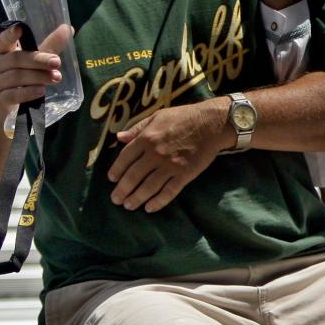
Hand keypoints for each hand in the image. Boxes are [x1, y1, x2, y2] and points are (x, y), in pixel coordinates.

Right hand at [0, 23, 71, 122]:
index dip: (10, 34)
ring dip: (38, 76)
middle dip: (38, 60)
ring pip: (16, 77)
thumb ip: (49, 46)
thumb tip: (68, 28)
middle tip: (56, 62)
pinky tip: (41, 91)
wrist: (4, 105)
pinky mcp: (0, 99)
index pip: (4, 40)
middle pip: (16, 59)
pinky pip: (13, 95)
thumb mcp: (33, 60)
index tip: (19, 28)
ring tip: (56, 78)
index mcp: (3, 51)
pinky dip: (28, 92)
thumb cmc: (20, 76)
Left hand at [107, 101, 231, 212]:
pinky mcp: (185, 174)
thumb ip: (138, 128)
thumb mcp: (157, 116)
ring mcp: (170, 166)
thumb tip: (119, 137)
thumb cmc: (184, 117)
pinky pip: (168, 192)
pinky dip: (158, 202)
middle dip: (122, 191)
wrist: (212, 123)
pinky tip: (150, 208)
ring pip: (148, 187)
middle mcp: (155, 154)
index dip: (116, 171)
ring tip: (129, 206)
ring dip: (136, 199)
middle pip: (133, 176)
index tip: (112, 179)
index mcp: (146, 138)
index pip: (124, 158)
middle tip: (116, 200)